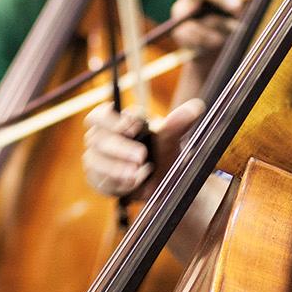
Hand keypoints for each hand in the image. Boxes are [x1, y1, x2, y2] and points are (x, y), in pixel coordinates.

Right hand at [83, 98, 204, 197]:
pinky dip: (117, 183)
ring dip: (116, 168)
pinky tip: (134, 184)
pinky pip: (99, 181)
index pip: (100, 115)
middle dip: (119, 147)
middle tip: (141, 156)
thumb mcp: (171, 139)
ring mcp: (97, 159)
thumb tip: (197, 106)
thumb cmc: (163, 153)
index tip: (132, 127)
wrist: (164, 182)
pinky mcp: (98, 179)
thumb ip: (178, 123)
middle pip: (96, 138)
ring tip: (138, 174)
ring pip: (94, 161)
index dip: (112, 120)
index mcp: (116, 122)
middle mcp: (102, 138)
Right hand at [170, 0, 254, 52]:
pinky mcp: (179, 30)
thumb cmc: (231, 19)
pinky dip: (207, 38)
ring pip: (199, 12)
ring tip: (235, 31)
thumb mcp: (244, 4)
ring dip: (220, 24)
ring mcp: (182, 9)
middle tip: (239, 8)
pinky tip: (218, 41)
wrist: (216, 49)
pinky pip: (191, 33)